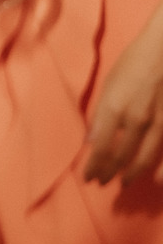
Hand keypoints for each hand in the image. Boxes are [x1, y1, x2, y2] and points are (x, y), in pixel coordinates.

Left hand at [83, 6, 162, 184]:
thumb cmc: (136, 60)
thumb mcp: (109, 84)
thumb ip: (100, 114)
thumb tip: (90, 140)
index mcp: (114, 109)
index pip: (99, 149)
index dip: (93, 167)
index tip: (88, 177)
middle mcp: (135, 120)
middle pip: (119, 158)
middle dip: (108, 173)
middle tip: (102, 182)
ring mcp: (158, 122)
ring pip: (143, 158)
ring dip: (131, 174)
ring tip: (124, 183)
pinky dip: (160, 168)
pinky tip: (156, 178)